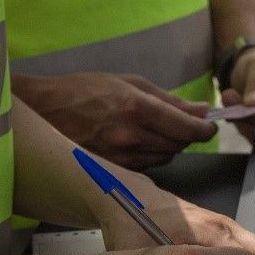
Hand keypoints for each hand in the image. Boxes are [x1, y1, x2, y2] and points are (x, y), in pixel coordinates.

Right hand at [12, 71, 216, 169]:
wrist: (45, 112)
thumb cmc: (83, 92)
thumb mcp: (129, 83)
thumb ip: (169, 100)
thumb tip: (200, 110)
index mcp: (137, 109)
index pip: (187, 128)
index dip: (205, 129)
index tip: (210, 126)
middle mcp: (131, 137)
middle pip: (179, 145)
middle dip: (185, 134)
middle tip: (177, 122)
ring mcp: (121, 158)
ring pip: (164, 158)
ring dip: (167, 146)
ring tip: (148, 129)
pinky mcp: (114, 171)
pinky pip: (146, 167)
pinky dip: (149, 156)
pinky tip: (134, 142)